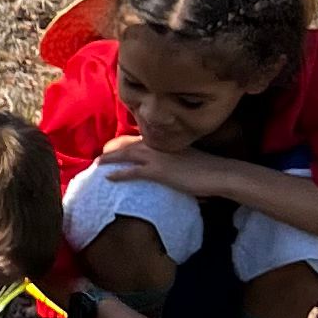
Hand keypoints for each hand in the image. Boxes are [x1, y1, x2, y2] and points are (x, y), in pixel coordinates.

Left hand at [95, 130, 215, 198]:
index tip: (113, 148)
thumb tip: (173, 168)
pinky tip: (107, 177)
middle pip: (128, 144)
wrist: (220, 173)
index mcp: (167, 142)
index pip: (140, 139)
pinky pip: (132, 171)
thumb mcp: (189, 159)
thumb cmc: (209, 169)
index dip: (124, 143)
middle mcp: (160, 146)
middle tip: (99, 157)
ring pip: (126, 155)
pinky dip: (118, 173)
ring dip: (109, 159)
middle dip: (112, 150)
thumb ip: (177, 160)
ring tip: (96, 164)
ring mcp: (158, 157)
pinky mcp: (158, 171)